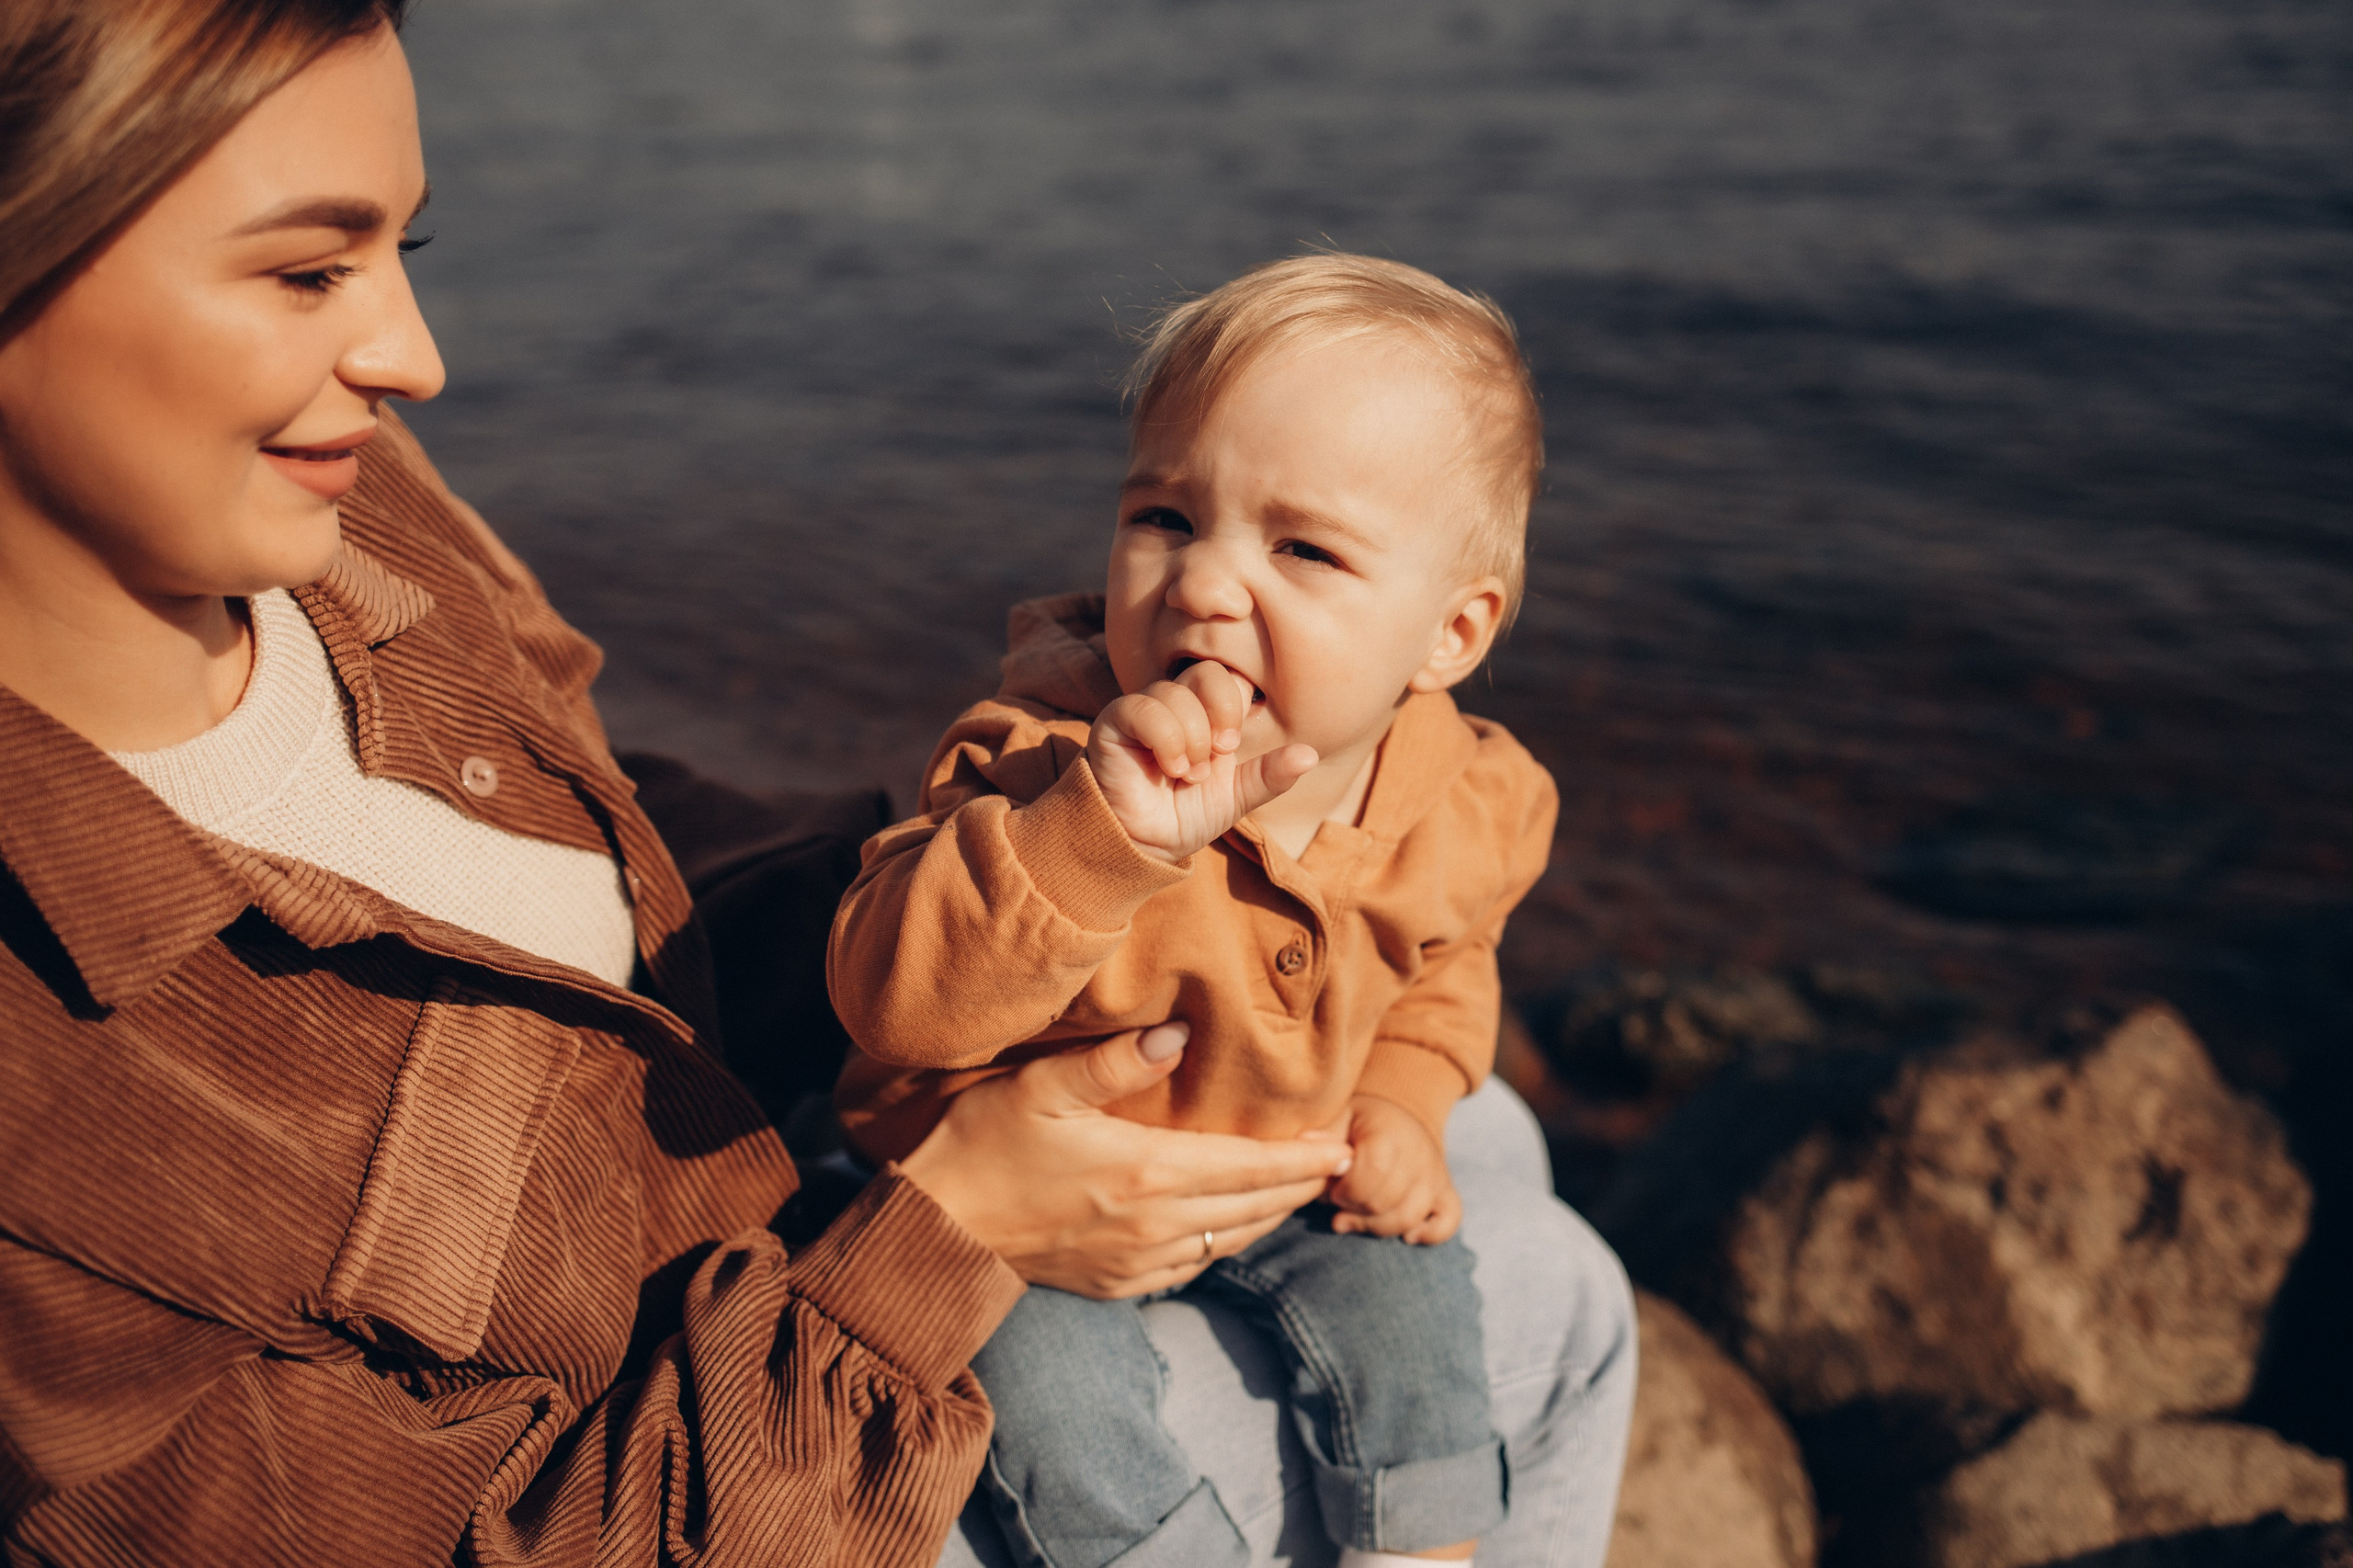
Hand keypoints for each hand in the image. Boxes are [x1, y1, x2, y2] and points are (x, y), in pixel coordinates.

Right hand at [900, 1022, 1354, 1297]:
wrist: (935, 1230)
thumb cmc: (982, 1146)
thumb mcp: (1042, 1086)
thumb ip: (1115, 1060)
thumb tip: (1180, 1033)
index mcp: (1145, 1172)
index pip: (1250, 1165)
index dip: (1303, 1157)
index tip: (1346, 1142)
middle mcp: (1153, 1225)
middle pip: (1253, 1207)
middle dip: (1300, 1184)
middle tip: (1340, 1160)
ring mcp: (1136, 1263)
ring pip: (1229, 1242)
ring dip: (1269, 1215)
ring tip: (1298, 1189)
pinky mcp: (1116, 1285)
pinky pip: (1192, 1267)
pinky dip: (1225, 1244)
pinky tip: (1230, 1227)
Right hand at [1088, 660, 1317, 862]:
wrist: (1142, 845)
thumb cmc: (1185, 817)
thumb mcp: (1237, 798)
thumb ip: (1270, 775)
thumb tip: (1310, 755)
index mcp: (1207, 714)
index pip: (1231, 678)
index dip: (1237, 707)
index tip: (1233, 746)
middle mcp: (1176, 704)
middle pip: (1208, 673)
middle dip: (1222, 714)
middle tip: (1220, 752)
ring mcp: (1145, 709)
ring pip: (1177, 694)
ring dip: (1192, 741)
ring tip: (1188, 774)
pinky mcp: (1115, 721)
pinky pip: (1144, 708)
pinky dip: (1167, 741)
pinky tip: (1170, 768)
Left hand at [1328, 1094, 1460, 1244]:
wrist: (1399, 1117)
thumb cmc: (1360, 1122)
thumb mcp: (1338, 1118)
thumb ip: (1323, 1135)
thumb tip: (1304, 1142)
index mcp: (1389, 1133)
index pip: (1371, 1175)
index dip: (1345, 1192)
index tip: (1332, 1190)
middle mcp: (1418, 1154)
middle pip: (1386, 1202)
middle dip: (1354, 1210)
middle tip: (1338, 1203)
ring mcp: (1435, 1175)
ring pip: (1409, 1217)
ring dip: (1376, 1227)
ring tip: (1354, 1219)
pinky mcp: (1445, 1192)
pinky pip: (1448, 1221)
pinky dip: (1429, 1234)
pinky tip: (1406, 1236)